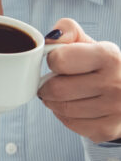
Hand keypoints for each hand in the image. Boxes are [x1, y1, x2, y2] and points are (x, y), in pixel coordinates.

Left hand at [38, 18, 120, 142]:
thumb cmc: (100, 64)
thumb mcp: (87, 42)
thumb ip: (67, 30)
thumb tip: (51, 37)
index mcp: (108, 56)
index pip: (59, 60)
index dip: (52, 60)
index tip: (58, 62)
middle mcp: (116, 83)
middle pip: (57, 89)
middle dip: (46, 85)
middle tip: (50, 82)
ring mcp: (115, 109)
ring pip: (61, 108)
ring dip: (53, 101)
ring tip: (60, 94)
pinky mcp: (109, 129)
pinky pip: (71, 124)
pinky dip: (64, 116)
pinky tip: (73, 107)